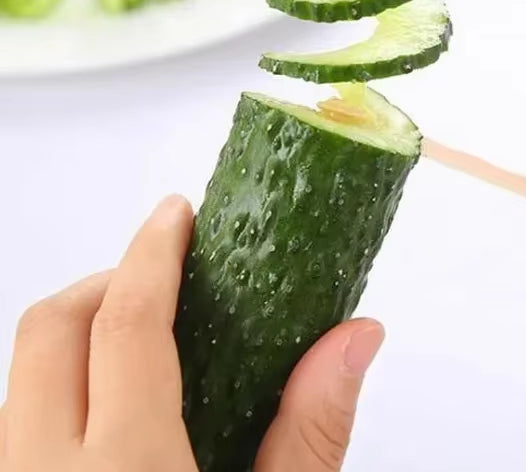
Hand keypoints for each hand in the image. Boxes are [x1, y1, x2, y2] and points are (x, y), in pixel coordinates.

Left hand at [0, 195, 382, 470]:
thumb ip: (310, 433)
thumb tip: (355, 337)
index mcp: (126, 469)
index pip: (127, 321)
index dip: (152, 253)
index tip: (176, 215)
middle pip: (49, 328)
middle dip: (107, 279)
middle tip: (163, 271)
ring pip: (18, 372)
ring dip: (75, 333)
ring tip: (139, 337)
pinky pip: (12, 419)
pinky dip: (55, 386)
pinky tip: (107, 410)